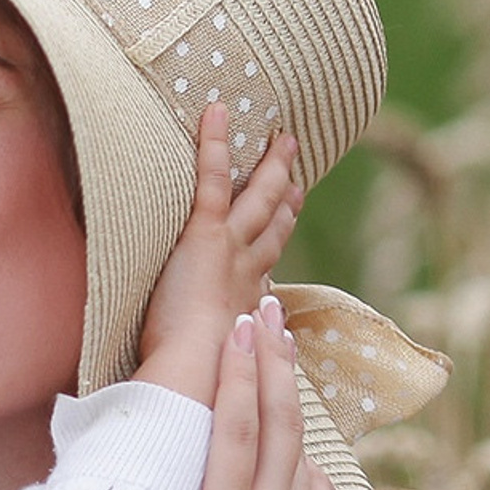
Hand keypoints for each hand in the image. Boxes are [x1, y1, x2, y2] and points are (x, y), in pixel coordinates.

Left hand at [135, 104, 301, 407]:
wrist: (197, 371)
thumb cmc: (194, 376)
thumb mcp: (204, 359)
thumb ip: (201, 348)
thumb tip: (191, 361)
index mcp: (248, 298)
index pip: (268, 258)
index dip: (282, 231)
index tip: (293, 211)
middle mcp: (247, 269)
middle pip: (273, 223)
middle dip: (286, 192)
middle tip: (297, 164)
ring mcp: (230, 247)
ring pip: (256, 198)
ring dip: (269, 167)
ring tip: (281, 138)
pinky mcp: (205, 235)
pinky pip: (212, 180)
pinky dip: (215, 145)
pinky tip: (218, 113)